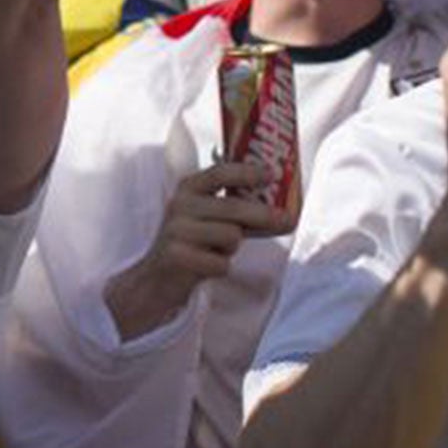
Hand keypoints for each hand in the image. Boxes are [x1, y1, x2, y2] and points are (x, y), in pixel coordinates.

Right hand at [104, 160, 296, 339]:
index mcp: (189, 188)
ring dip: (232, 248)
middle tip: (289, 220)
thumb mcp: (211, 218)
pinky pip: (220, 263)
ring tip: (218, 250)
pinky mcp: (177, 255)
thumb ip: (240, 211)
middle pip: (233, 208)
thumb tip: (284, 213)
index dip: (246, 172)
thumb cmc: (194, 242)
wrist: (158, 276)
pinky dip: (221, 267)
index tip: (271, 174)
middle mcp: (181, 204)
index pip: (219, 173)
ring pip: (230, 236)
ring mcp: (177, 229)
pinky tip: (207, 265)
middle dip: (264, 215)